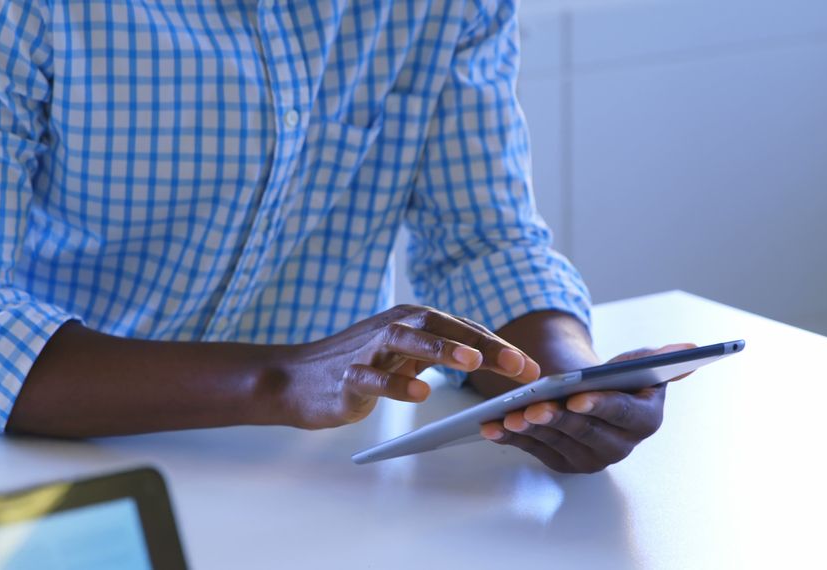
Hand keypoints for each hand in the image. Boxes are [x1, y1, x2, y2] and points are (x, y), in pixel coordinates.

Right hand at [281, 305, 540, 429]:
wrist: (293, 378)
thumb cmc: (356, 365)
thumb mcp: (402, 353)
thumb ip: (439, 351)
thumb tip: (492, 358)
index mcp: (410, 321)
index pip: (461, 328)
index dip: (499, 346)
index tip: (532, 368)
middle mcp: (391, 328)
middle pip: (441, 325)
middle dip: (483, 344)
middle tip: (518, 365)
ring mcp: (367, 350)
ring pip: (406, 340)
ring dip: (441, 348)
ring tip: (471, 362)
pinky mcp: (347, 377)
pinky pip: (372, 377)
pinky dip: (396, 383)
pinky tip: (419, 392)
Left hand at [479, 343, 696, 472]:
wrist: (595, 395)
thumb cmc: (618, 378)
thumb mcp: (639, 364)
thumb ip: (661, 359)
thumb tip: (690, 348)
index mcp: (644, 421)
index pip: (621, 415)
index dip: (599, 405)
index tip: (576, 397)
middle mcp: (619, 446)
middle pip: (583, 431)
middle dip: (556, 418)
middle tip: (533, 407)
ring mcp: (588, 458)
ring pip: (554, 442)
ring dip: (529, 429)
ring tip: (507, 416)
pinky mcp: (561, 462)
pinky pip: (532, 450)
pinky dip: (510, 438)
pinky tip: (491, 427)